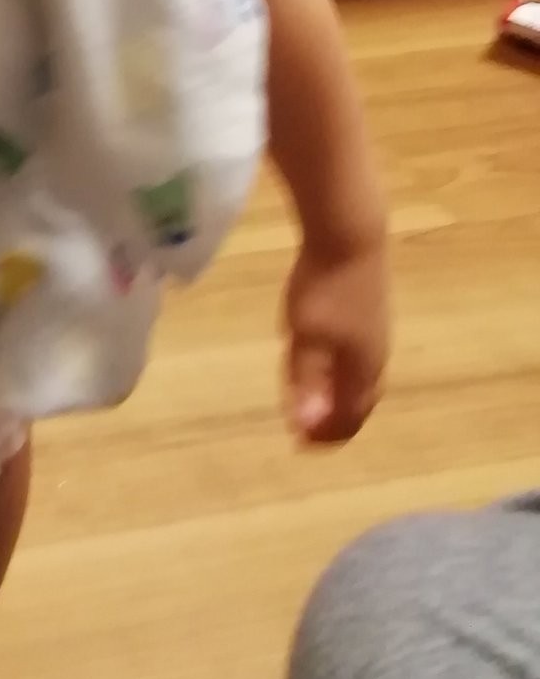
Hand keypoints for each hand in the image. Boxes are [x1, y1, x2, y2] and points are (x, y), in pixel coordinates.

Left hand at [282, 237, 389, 444]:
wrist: (350, 236)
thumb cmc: (324, 287)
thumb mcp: (306, 336)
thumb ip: (305, 380)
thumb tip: (305, 424)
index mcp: (362, 369)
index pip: (349, 417)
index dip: (326, 433)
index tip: (299, 442)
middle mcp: (377, 357)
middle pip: (359, 401)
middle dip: (335, 419)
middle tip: (307, 425)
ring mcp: (378, 333)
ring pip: (361, 378)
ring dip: (339, 395)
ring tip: (314, 398)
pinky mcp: (372, 312)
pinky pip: (359, 357)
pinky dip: (341, 372)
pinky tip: (324, 358)